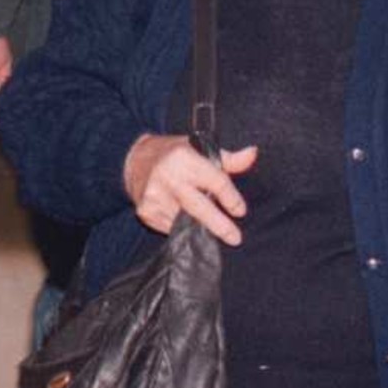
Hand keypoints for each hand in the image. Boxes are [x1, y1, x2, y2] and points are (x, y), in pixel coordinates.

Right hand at [123, 134, 257, 244]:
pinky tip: (184, 220)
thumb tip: (253, 154)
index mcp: (185, 158)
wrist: (133, 161)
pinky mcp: (146, 212)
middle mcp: (169, 178)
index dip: (232, 199)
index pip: (216, 183)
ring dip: (200, 226)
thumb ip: (229, 159)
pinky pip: (171, 227)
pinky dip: (182, 227)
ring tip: (208, 226)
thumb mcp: (200, 149)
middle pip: (200, 209)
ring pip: (186, 221)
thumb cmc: (174, 154)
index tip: (240, 211)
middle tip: (235, 238)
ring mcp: (155, 197)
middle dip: (220, 225)